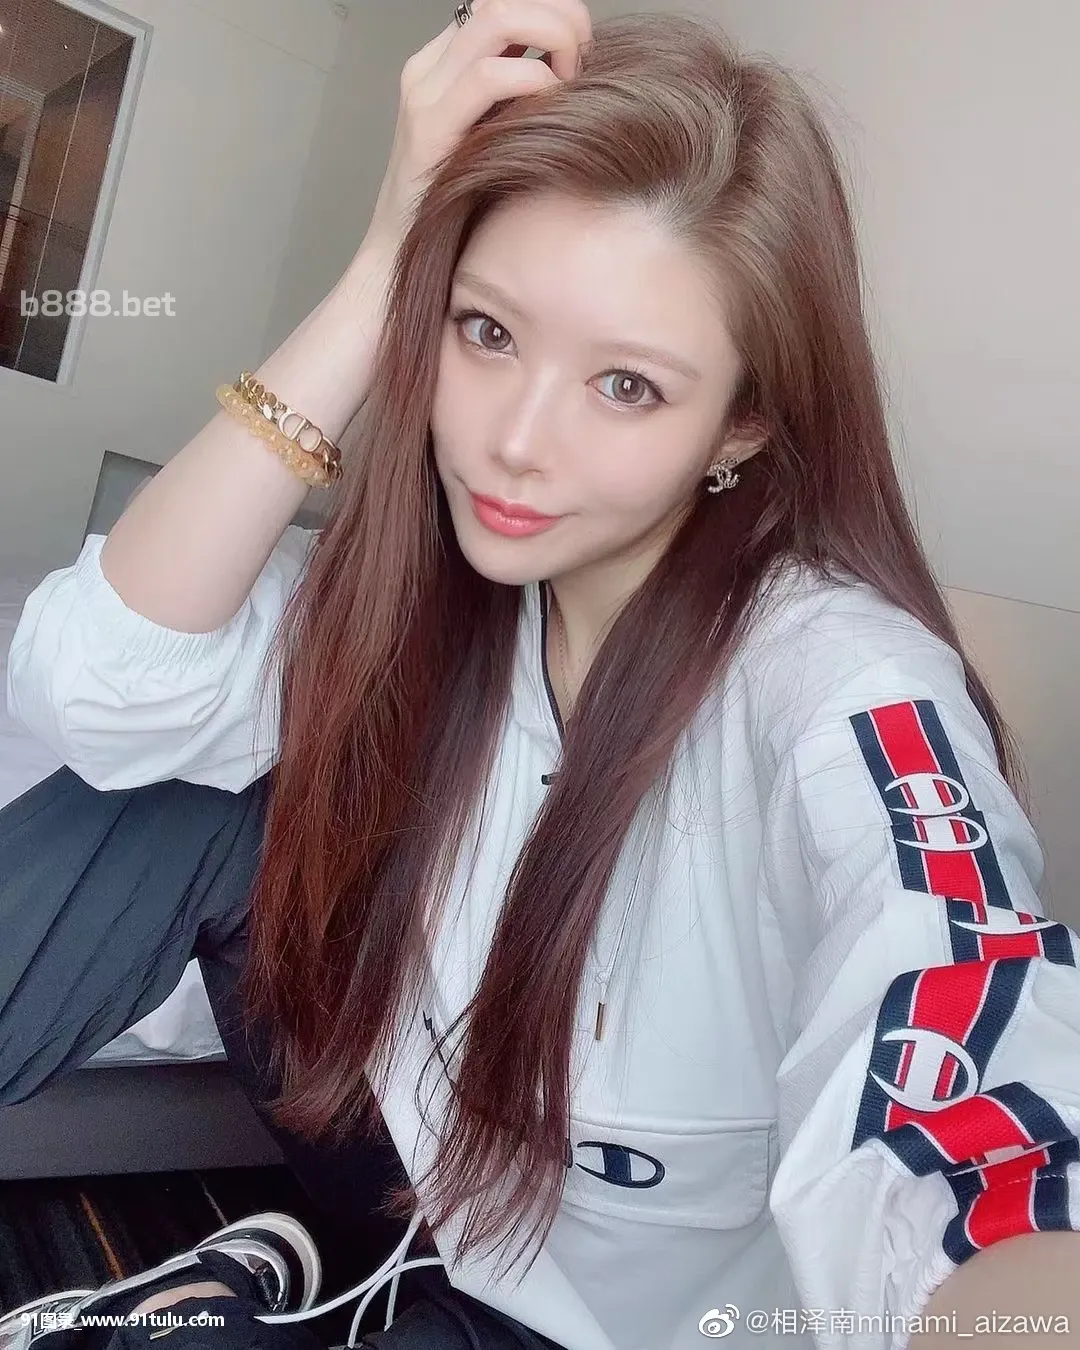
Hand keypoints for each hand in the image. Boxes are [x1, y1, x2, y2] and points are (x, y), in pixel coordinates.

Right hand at [363, 0, 591, 249]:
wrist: (400, 253)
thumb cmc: (455, 208)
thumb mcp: (493, 138)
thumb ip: (518, 101)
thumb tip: (572, 74)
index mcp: (443, 63)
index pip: (503, 3)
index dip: (550, 12)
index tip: (580, 54)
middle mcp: (430, 67)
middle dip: (560, 16)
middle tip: (584, 62)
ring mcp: (426, 92)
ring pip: (498, 17)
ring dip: (552, 38)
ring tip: (569, 83)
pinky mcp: (430, 126)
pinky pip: (489, 76)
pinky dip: (532, 82)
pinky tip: (548, 108)